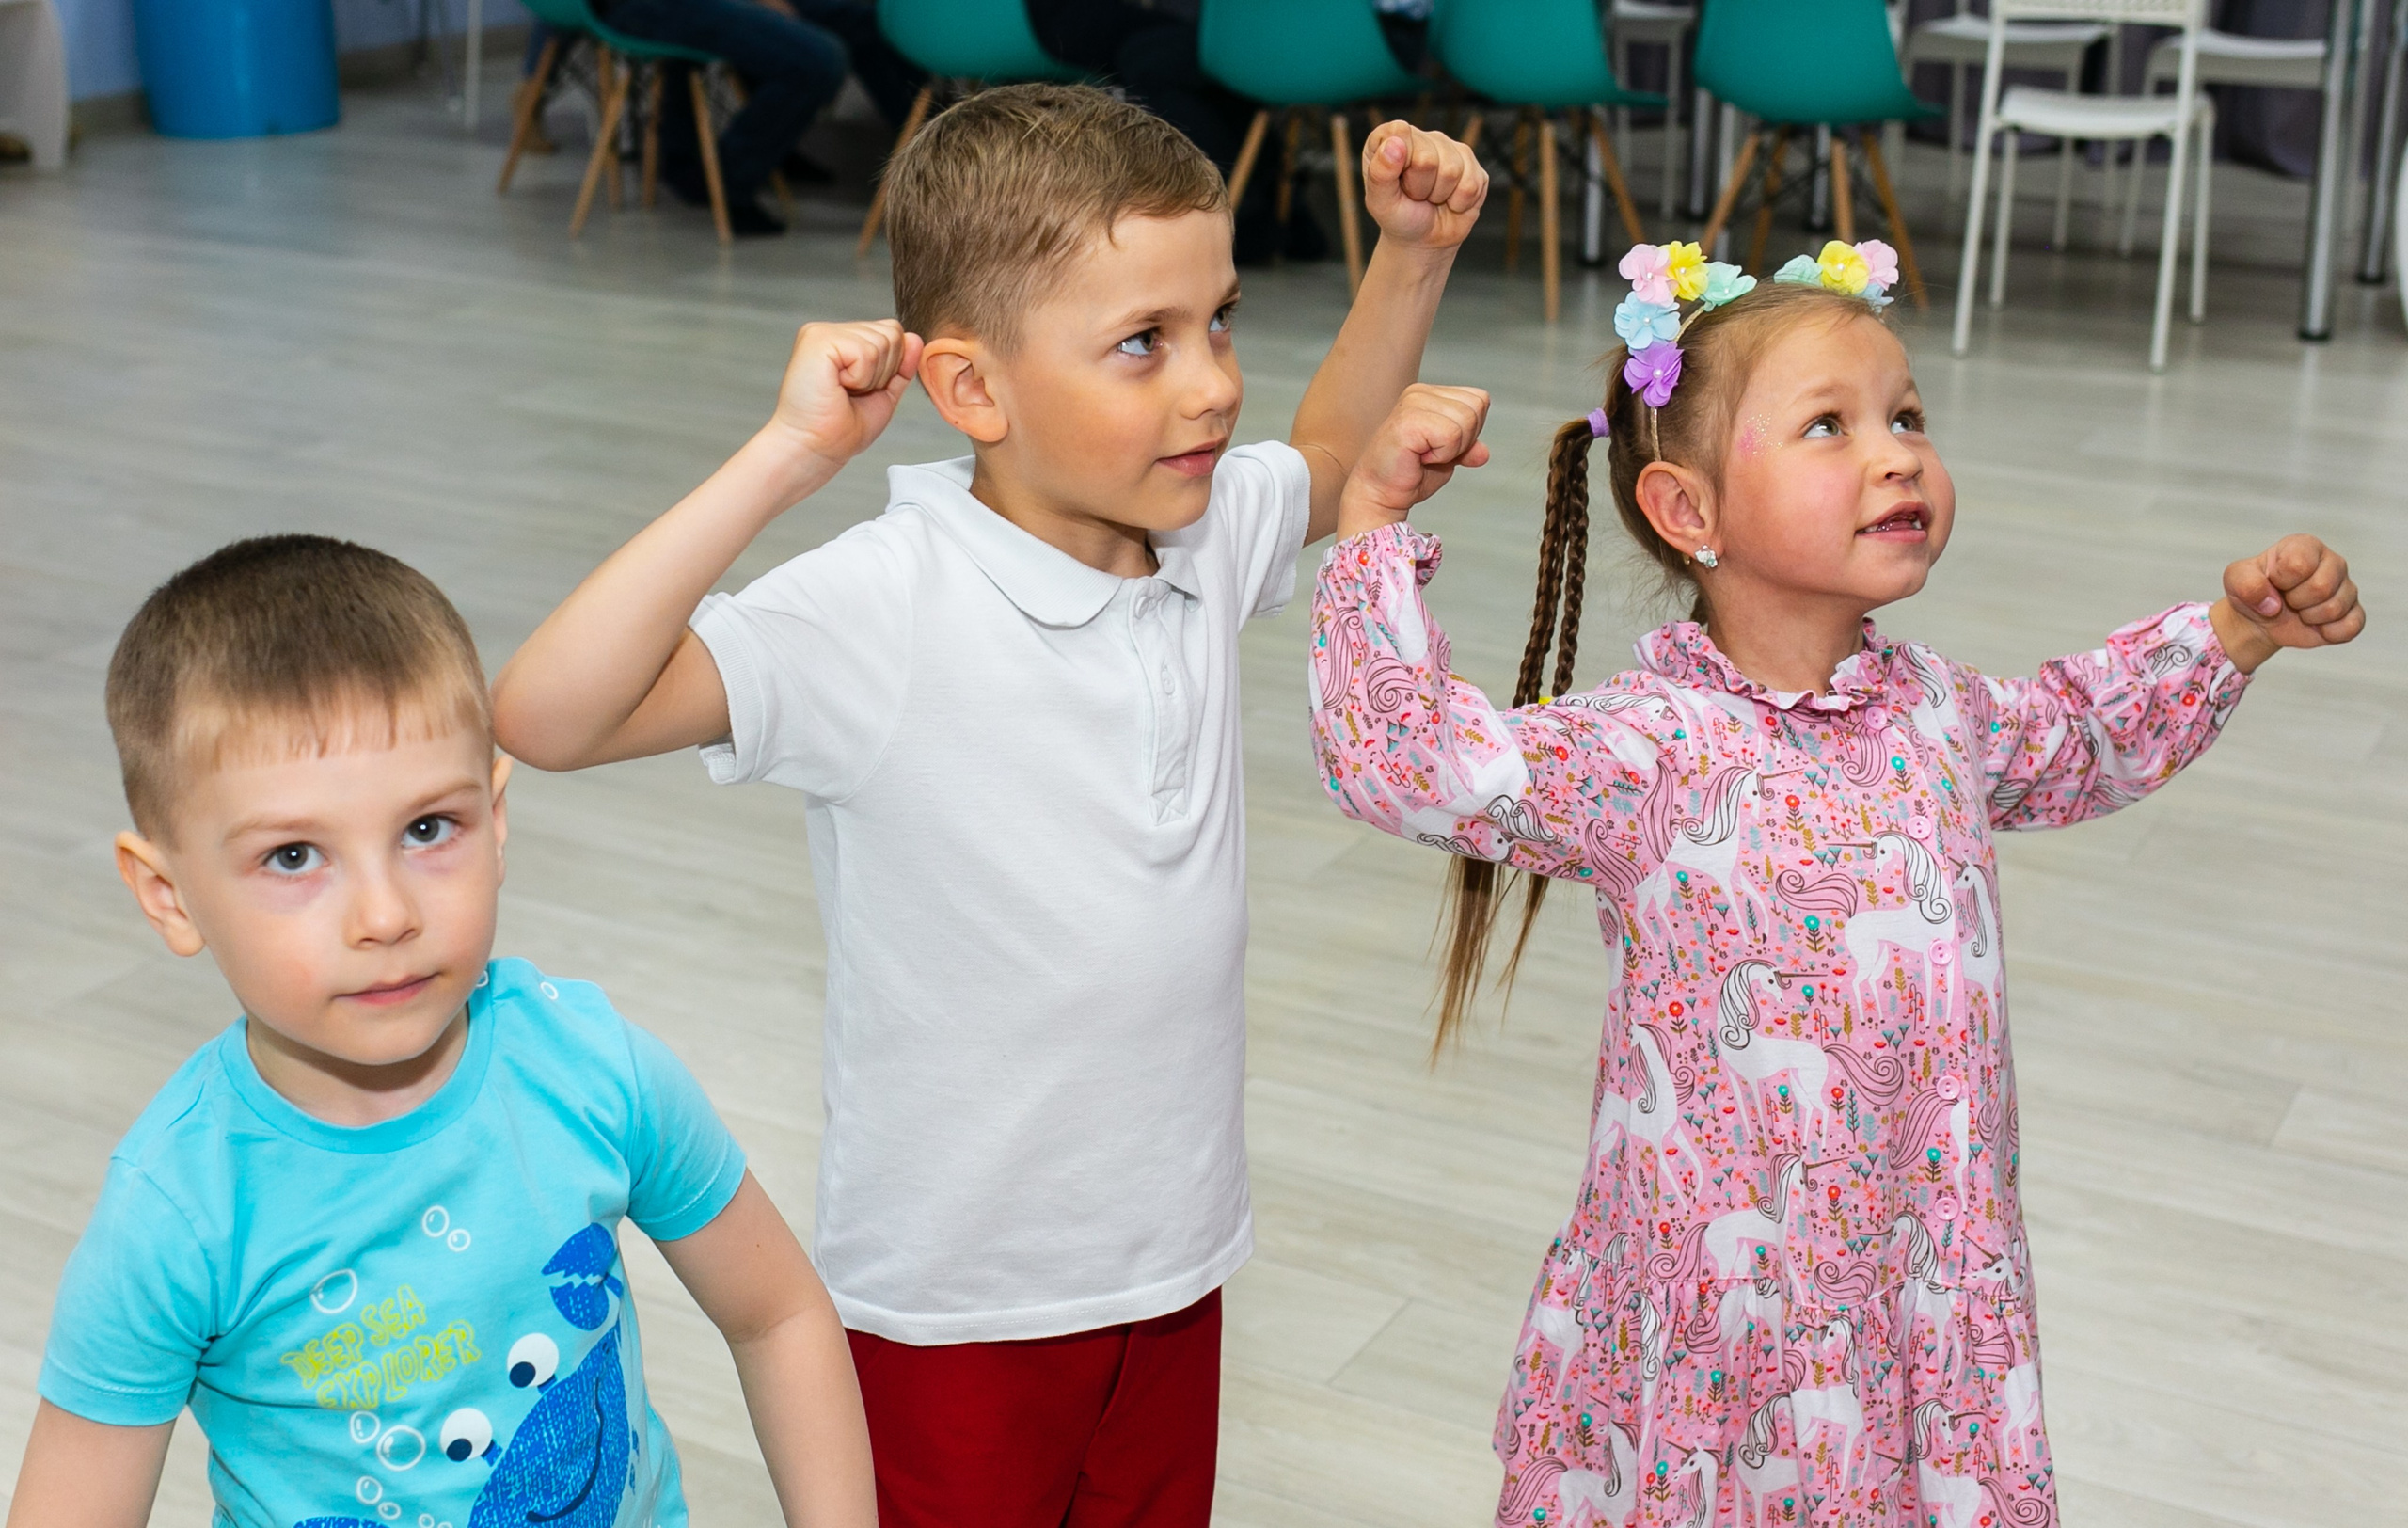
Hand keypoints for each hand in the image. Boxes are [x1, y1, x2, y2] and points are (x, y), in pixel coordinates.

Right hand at [762, 320, 922, 487]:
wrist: (815, 449)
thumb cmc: (840, 429)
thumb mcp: (883, 394)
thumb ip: (900, 366)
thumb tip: (915, 338)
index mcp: (842, 340)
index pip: (893, 331)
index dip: (890, 368)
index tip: (860, 391)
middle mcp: (830, 331)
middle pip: (893, 332)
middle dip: (883, 372)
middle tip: (851, 393)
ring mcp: (822, 332)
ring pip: (882, 342)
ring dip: (870, 378)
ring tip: (843, 391)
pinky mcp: (818, 339)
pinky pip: (866, 352)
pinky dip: (860, 378)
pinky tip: (837, 386)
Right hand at [1335, 384, 1490, 540]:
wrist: (1380, 494)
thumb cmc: (1408, 474)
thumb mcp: (1448, 457)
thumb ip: (1467, 447)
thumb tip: (1483, 452)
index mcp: (1431, 393)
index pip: (1480, 399)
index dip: (1471, 430)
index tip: (1442, 446)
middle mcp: (1421, 392)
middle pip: (1477, 407)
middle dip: (1464, 440)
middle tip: (1433, 453)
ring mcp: (1413, 403)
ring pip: (1467, 419)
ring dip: (1451, 448)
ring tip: (1425, 455)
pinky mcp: (1408, 420)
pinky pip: (1451, 435)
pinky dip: (1442, 455)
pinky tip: (1419, 457)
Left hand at [1360, 122, 1487, 252]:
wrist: (1424, 241)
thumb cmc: (1399, 217)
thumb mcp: (1380, 202)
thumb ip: (1380, 172)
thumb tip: (1394, 142)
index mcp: (1390, 137)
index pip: (1399, 133)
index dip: (1398, 163)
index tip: (1396, 181)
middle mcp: (1422, 137)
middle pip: (1427, 158)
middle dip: (1420, 187)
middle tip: (1415, 196)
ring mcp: (1450, 148)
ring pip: (1452, 171)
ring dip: (1440, 195)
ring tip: (1431, 198)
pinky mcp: (1473, 165)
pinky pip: (1472, 184)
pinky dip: (1459, 202)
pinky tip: (1450, 201)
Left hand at [2210, 534, 2363, 672]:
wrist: (2259, 617)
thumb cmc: (2252, 590)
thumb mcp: (2236, 580)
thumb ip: (2246, 584)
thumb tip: (2273, 605)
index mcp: (2305, 546)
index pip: (2299, 564)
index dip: (2280, 580)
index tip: (2273, 580)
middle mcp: (2332, 562)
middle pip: (2321, 588)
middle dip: (2295, 601)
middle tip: (2286, 599)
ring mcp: (2347, 587)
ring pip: (2334, 609)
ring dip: (2307, 617)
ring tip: (2299, 610)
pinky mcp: (2354, 613)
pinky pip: (2350, 627)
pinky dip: (2327, 633)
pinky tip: (2315, 624)